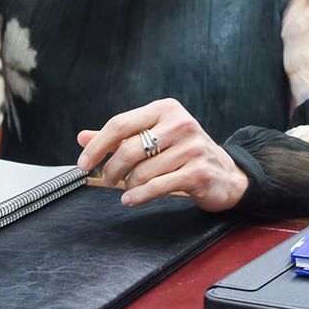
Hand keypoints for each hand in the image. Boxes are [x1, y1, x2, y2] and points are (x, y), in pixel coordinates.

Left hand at [76, 99, 248, 212]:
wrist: (227, 174)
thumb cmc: (184, 153)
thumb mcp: (153, 137)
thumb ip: (119, 137)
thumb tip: (82, 137)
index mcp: (165, 109)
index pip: (120, 124)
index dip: (97, 146)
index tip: (83, 164)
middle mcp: (180, 123)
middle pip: (129, 149)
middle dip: (112, 169)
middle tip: (107, 179)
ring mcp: (192, 147)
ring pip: (142, 171)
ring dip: (128, 185)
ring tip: (129, 188)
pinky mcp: (198, 171)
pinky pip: (157, 186)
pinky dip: (139, 196)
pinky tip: (131, 200)